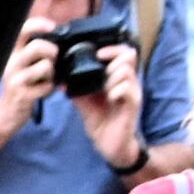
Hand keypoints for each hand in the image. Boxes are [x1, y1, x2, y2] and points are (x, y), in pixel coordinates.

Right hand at [0, 25, 60, 132]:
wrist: (7, 114)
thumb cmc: (22, 86)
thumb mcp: (25, 65)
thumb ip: (38, 51)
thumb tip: (61, 37)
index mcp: (13, 53)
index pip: (23, 30)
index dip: (39, 24)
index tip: (52, 26)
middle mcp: (11, 64)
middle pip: (38, 46)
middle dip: (52, 52)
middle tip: (53, 61)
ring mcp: (15, 79)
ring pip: (45, 66)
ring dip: (52, 74)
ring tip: (47, 80)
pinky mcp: (22, 95)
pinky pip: (47, 86)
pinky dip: (50, 90)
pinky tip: (44, 92)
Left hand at [72, 40, 145, 160]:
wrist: (109, 144)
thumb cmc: (101, 121)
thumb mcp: (85, 102)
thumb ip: (76, 89)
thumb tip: (60, 80)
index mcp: (117, 78)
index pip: (123, 53)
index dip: (111, 49)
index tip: (97, 54)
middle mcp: (128, 82)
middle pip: (129, 56)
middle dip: (112, 61)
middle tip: (102, 73)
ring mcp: (132, 93)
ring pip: (127, 72)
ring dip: (112, 77)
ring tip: (105, 89)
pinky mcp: (133, 105)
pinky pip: (128, 91)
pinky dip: (116, 90)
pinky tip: (110, 98)